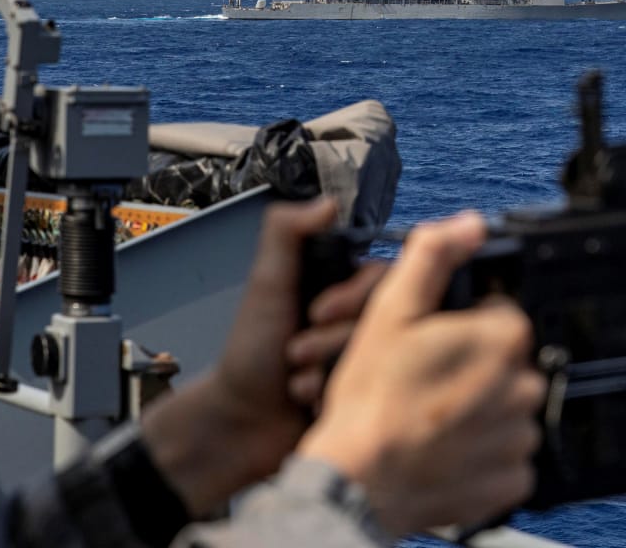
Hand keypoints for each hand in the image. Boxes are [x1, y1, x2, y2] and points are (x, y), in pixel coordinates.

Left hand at [138, 197, 383, 516]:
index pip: (384, 276)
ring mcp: (365, 359)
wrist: (240, 423)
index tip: (318, 312)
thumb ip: (286, 233)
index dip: (354, 295)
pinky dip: (339, 396)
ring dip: (332, 370)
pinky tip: (310, 404)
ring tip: (298, 381)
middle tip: (295, 352)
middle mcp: (360, 319)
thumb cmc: (250, 350)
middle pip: (386, 318)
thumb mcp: (266, 284)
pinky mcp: (367, 395)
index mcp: (342, 286)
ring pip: (383, 356)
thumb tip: (330, 202)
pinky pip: (379, 391)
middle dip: (334, 339)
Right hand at [296, 212, 545, 538]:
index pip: (501, 315)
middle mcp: (523, 388)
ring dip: (477, 411)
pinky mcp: (511, 480)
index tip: (434, 343)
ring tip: (431, 417)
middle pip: (505, 364)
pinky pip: (506, 457)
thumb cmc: (370, 400)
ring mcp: (519, 438)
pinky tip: (443, 448)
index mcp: (502, 340)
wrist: (357, 481)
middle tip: (426, 382)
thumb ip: (433, 257)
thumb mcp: (391, 311)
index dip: (463, 325)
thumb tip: (469, 224)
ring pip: (506, 410)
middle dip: (472, 368)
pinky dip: (480, 453)